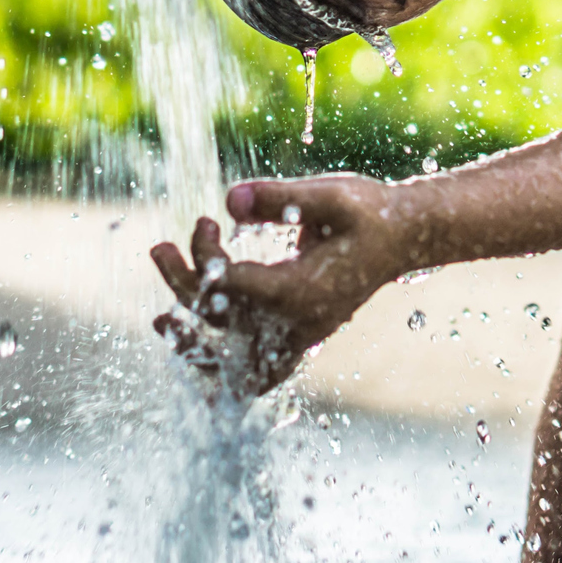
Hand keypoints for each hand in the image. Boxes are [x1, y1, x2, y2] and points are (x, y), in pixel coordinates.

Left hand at [150, 174, 408, 394]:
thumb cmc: (368, 213)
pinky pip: (257, 367)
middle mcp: (299, 323)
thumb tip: (230, 200)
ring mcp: (300, 336)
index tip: (205, 221)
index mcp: (303, 291)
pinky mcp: (300, 335)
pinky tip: (200, 358)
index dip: (205, 255)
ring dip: (195, 339)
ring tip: (161, 320)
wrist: (403, 238)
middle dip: (183, 287)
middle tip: (158, 248)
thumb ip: (281, 197)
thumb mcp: (330, 194)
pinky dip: (226, 367)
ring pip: (236, 355)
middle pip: (223, 323)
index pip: (232, 285)